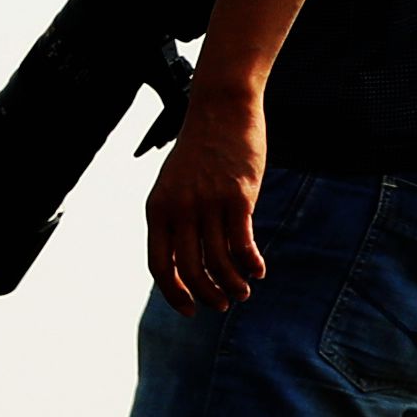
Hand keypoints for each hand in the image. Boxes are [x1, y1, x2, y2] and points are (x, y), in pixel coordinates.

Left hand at [148, 72, 271, 307]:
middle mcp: (179, 209)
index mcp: (157, 209)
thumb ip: (176, 217)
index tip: (189, 309)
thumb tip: (188, 258)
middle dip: (208, 295)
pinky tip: (258, 271)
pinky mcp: (238, 197)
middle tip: (222, 304)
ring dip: (232, 284)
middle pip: (191, 269)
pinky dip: (251, 264)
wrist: (220, 108)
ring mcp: (208, 203)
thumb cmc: (201, 148)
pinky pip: (243, 244)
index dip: (173, 293)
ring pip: (219, 261)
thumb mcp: (176, 184)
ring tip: (243, 292)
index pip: (159, 265)